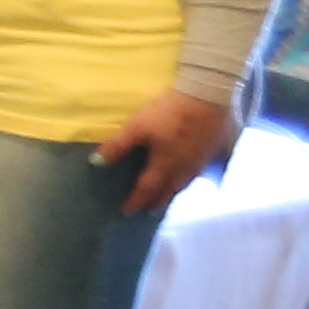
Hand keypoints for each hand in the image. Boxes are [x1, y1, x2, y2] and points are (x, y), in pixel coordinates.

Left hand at [99, 86, 237, 216]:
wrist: (207, 97)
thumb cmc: (169, 113)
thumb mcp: (137, 127)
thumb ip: (118, 146)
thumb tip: (96, 163)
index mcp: (165, 164)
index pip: (147, 189)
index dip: (136, 200)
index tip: (127, 211)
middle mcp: (184, 168)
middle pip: (169, 190)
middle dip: (157, 202)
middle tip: (148, 211)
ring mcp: (201, 160)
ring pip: (185, 183)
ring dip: (173, 192)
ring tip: (167, 197)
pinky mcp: (213, 150)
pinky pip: (199, 172)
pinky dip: (188, 179)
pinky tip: (189, 176)